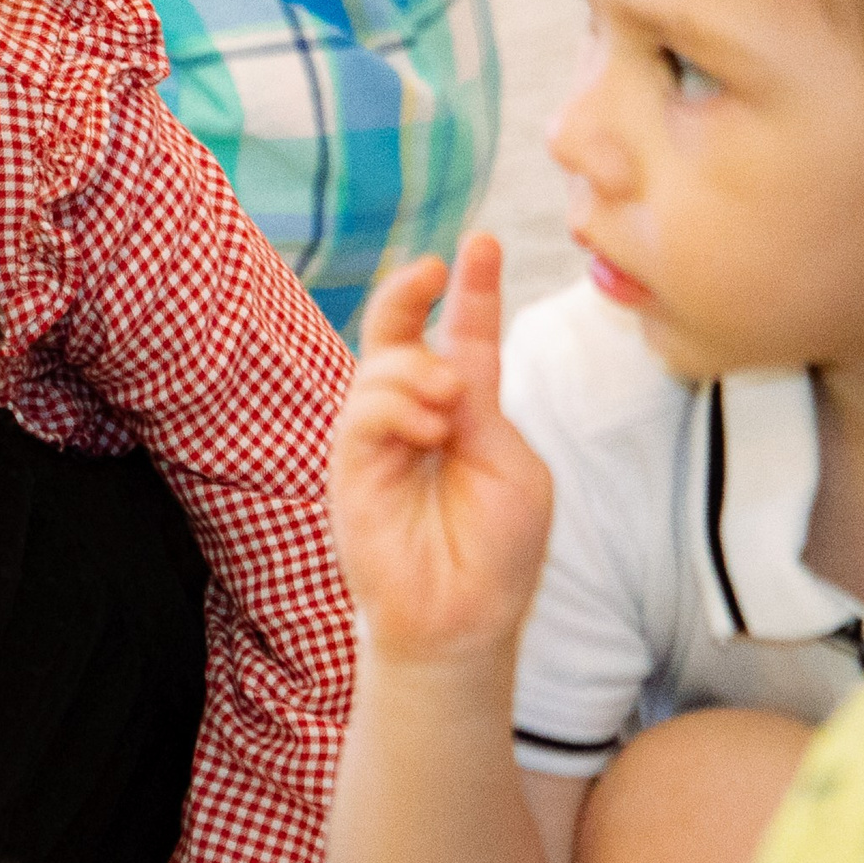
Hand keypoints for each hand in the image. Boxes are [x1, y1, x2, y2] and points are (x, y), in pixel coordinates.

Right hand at [329, 233, 553, 664]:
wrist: (464, 620)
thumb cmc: (499, 552)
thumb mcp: (513, 465)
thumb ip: (482, 409)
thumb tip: (443, 368)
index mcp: (467, 411)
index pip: (466, 337)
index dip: (473, 290)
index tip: (482, 242)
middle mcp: (417, 414)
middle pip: (398, 333)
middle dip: (410, 292)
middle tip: (432, 270)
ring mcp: (379, 439)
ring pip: (380, 367)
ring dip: (418, 371)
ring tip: (449, 405)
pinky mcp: (350, 467)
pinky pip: (362, 412)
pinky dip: (397, 407)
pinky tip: (429, 430)